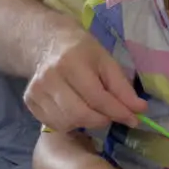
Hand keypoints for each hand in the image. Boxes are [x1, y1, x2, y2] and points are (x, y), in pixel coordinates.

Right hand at [25, 21, 145, 132]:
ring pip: (67, 122)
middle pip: (80, 114)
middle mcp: (50, 77)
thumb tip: (140, 110)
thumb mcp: (107, 62)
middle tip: (113, 116)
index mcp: (72, 62)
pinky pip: (54, 124)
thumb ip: (123, 87)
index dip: (118, 112)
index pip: (97, 97)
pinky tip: (77, 111)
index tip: (134, 120)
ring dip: (87, 123)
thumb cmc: (83, 52)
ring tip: (95, 112)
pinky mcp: (29, 101)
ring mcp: (36, 91)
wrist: (48, 44)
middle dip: (103, 120)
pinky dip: (71, 124)